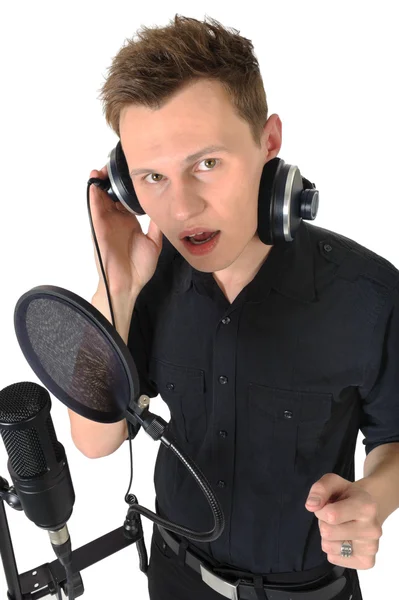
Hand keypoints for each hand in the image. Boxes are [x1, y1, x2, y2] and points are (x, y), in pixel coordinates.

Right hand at [89, 165, 162, 293]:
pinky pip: (94, 209)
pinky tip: (94, 183)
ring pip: (100, 198)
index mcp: (129, 222)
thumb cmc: (138, 268)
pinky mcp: (99, 229)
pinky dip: (93, 196)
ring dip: (99, 182)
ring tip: (102, 168)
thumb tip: (166, 209)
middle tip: (117, 164)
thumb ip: (157, 225)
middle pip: (111, 193)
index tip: (134, 171)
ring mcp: (106, 223)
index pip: (126, 198)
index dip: (127, 184)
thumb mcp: (154, 242)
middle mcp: (116, 220)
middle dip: (112, 178)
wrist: (128, 284)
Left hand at [305, 473, 382, 569]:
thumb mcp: (333, 483)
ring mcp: (371, 547)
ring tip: (339, 526)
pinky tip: (343, 538)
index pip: (331, 515)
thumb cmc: (346, 495)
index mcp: (367, 506)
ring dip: (328, 536)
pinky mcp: (366, 562)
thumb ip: (320, 489)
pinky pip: (333, 559)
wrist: (365, 508)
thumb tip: (311, 505)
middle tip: (334, 516)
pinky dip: (333, 550)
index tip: (327, 505)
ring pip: (329, 547)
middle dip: (323, 523)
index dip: (321, 510)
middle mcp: (373, 529)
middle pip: (327, 532)